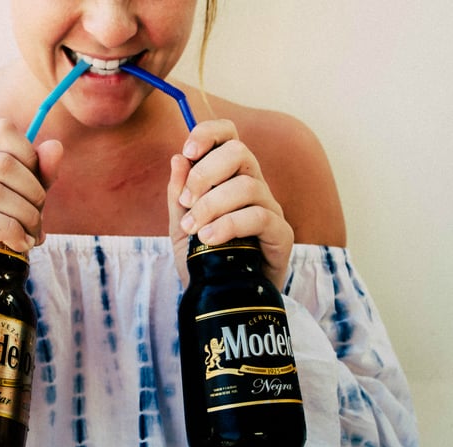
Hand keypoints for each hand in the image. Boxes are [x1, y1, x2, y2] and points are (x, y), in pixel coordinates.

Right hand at [0, 119, 61, 296]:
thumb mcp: (25, 203)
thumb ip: (40, 175)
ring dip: (24, 218)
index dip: (31, 160)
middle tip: (38, 223)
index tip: (39, 191)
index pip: (2, 132)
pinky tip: (19, 245)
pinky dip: (7, 231)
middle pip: (2, 164)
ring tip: (31, 237)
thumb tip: (55, 147)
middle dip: (33, 196)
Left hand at [167, 119, 293, 289]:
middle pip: (239, 152)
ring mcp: (270, 208)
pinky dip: (229, 224)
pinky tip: (210, 238)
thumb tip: (178, 159)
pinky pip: (260, 216)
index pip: (228, 136)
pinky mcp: (282, 234)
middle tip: (186, 202)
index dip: (210, 133)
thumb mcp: (181, 227)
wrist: (219, 298)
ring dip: (213, 205)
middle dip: (205, 173)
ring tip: (194, 229)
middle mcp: (253, 185)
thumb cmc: (203, 259)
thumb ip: (178, 195)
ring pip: (247, 185)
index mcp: (229, 176)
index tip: (188, 150)